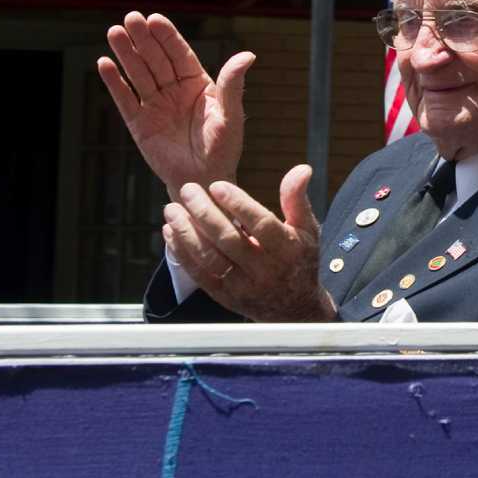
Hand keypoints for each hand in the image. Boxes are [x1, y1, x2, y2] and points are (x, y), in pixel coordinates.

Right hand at [97, 12, 252, 197]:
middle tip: (131, 18)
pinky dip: (114, 83)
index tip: (155, 19)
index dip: (166, 36)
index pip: (179, 54)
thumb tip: (248, 55)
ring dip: (126, 54)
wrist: (205, 181)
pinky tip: (104, 64)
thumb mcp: (230, 116)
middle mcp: (174, 90)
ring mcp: (155, 106)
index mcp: (197, 83)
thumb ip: (233, 85)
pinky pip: (125, 99)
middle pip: (155, 59)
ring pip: (138, 74)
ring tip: (114, 33)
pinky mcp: (139, 124)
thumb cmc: (223, 149)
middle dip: (143, 39)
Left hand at [164, 165, 335, 321]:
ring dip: (187, 233)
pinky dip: (182, 253)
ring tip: (172, 209)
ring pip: (210, 258)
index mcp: (286, 249)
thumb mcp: (307, 229)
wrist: (294, 309)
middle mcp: (265, 269)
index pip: (261, 224)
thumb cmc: (299, 260)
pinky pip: (199, 275)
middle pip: (229, 239)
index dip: (238, 204)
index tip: (217, 184)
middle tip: (187, 190)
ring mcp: (243, 286)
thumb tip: (301, 168)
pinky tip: (171, 232)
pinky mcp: (225, 297)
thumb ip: (296, 199)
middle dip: (204, 213)